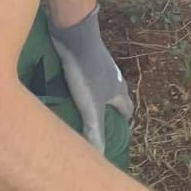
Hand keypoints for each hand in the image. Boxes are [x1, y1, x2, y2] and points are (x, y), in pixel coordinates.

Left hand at [47, 5, 133, 154]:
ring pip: (99, 86)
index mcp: (119, 89)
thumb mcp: (90, 105)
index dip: (123, 124)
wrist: (75, 33)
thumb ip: (95, 131)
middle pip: (114, 98)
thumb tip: (99, 157)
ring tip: (76, 110)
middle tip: (93, 124)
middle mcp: (113, 76)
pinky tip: (63, 90)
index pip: (127, 110)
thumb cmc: (85, 71)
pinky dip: (79, 84)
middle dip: (106, 112)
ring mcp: (99, 64)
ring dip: (92, 98)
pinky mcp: (83, 56)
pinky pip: (85, 75)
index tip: (114, 135)